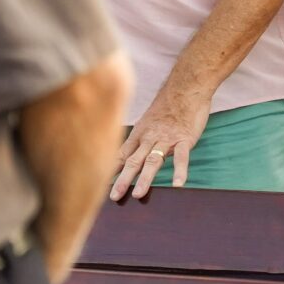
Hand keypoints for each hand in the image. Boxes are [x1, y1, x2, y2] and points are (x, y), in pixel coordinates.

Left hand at [110, 80, 213, 201]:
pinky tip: (178, 184)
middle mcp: (149, 137)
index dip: (110, 171)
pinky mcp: (184, 138)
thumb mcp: (147, 121)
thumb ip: (139, 139)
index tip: (99, 185)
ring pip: (153, 160)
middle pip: (133, 160)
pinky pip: (181, 157)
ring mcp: (166, 139)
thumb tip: (129, 154)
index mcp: (139, 134)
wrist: (185, 86)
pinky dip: (179, 170)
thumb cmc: (167, 105)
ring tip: (138, 194)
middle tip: (114, 197)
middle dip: (123, 179)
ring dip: (145, 178)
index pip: (121, 155)